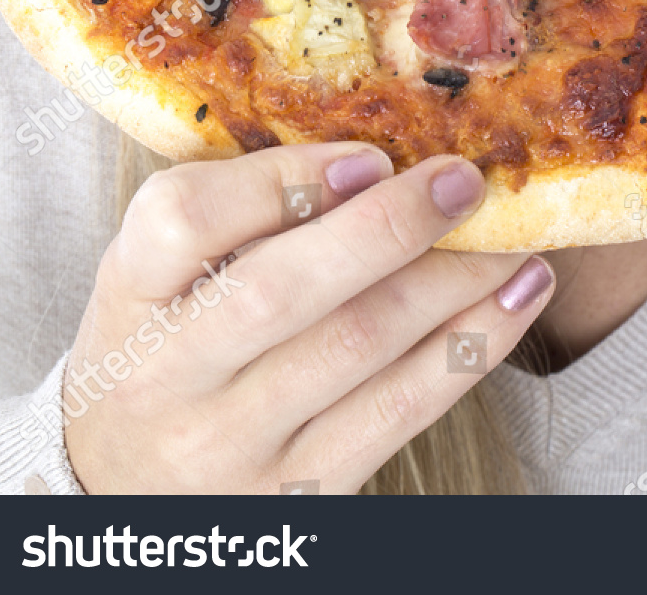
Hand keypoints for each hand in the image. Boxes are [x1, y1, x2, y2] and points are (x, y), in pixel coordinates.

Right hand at [63, 144, 553, 492]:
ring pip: (358, 348)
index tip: (368, 156)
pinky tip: (516, 297)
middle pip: (281, 290)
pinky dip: (471, 347)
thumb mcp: (167, 265)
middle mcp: (168, 372)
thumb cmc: (170, 334)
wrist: (129, 480)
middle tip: (464, 181)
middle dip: (387, 227)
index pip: (184, 221)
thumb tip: (380, 155)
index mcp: (130, 290)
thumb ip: (242, 204)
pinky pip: (400, 412)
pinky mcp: (299, 491)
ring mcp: (233, 442)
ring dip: (453, 282)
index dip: (281, 181)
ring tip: (513, 237)